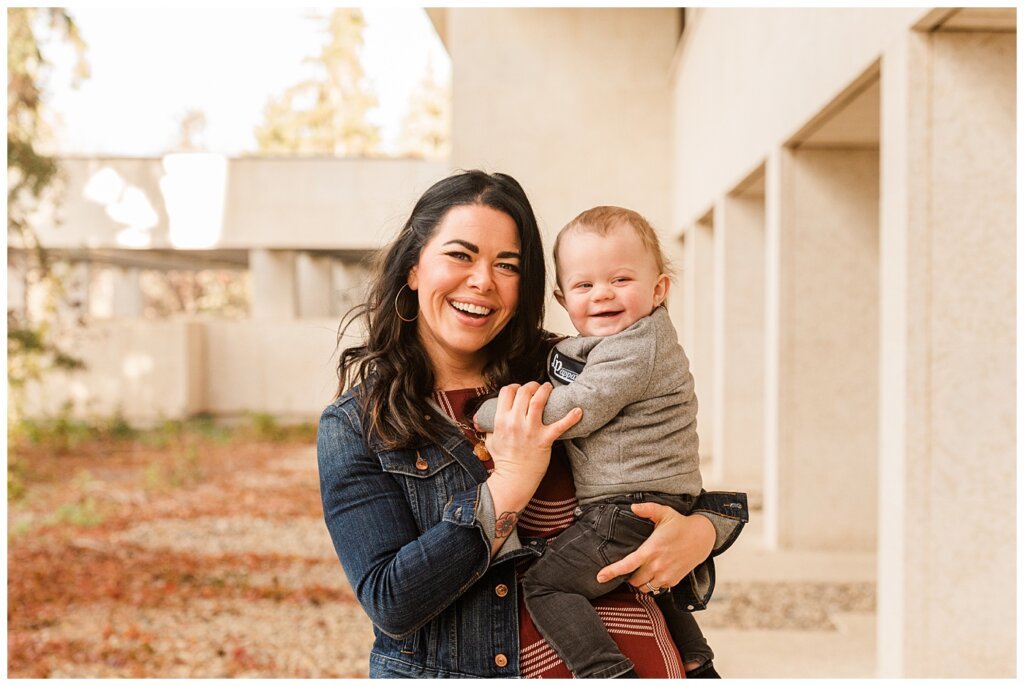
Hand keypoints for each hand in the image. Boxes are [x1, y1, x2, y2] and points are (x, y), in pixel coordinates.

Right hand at [486, 382, 581, 483]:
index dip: (514, 387)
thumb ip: (488, 427)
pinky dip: (571, 417)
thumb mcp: (490, 440)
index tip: (520, 389)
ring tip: (549, 388)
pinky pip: (560, 425)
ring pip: (538, 401)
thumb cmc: (503, 460)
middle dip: (531, 385)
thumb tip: (483, 420)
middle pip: (523, 392)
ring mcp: (530, 430)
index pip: (507, 392)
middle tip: (537, 387)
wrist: (513, 479)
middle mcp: (515, 422)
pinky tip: (578, 411)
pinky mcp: (544, 439)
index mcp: (501, 420)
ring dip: (545, 390)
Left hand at [595, 503, 714, 589]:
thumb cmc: (680, 524)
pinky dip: (652, 584)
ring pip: (644, 587)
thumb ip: (647, 509)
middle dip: (628, 577)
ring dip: (639, 582)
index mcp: (651, 549)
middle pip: (633, 580)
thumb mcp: (664, 512)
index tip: (599, 577)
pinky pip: (657, 588)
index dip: (612, 572)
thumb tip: (633, 507)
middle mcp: (657, 565)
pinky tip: (654, 573)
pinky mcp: (673, 581)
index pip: (627, 564)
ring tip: (641, 571)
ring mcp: (666, 575)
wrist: (702, 538)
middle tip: (629, 567)